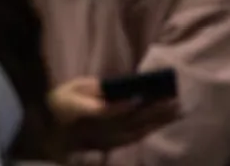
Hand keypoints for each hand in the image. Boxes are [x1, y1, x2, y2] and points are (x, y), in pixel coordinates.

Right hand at [49, 77, 179, 152]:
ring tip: (177, 111)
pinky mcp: (112, 144)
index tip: (138, 96)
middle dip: (152, 111)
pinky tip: (163, 122)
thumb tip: (111, 86)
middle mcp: (99, 129)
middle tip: (173, 100)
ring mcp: (107, 139)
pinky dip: (150, 129)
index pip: (105, 112)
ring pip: (136, 131)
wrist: (52, 130)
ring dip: (158, 121)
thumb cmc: (63, 103)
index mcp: (85, 113)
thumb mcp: (73, 89)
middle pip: (129, 121)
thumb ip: (92, 89)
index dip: (122, 106)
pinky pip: (135, 137)